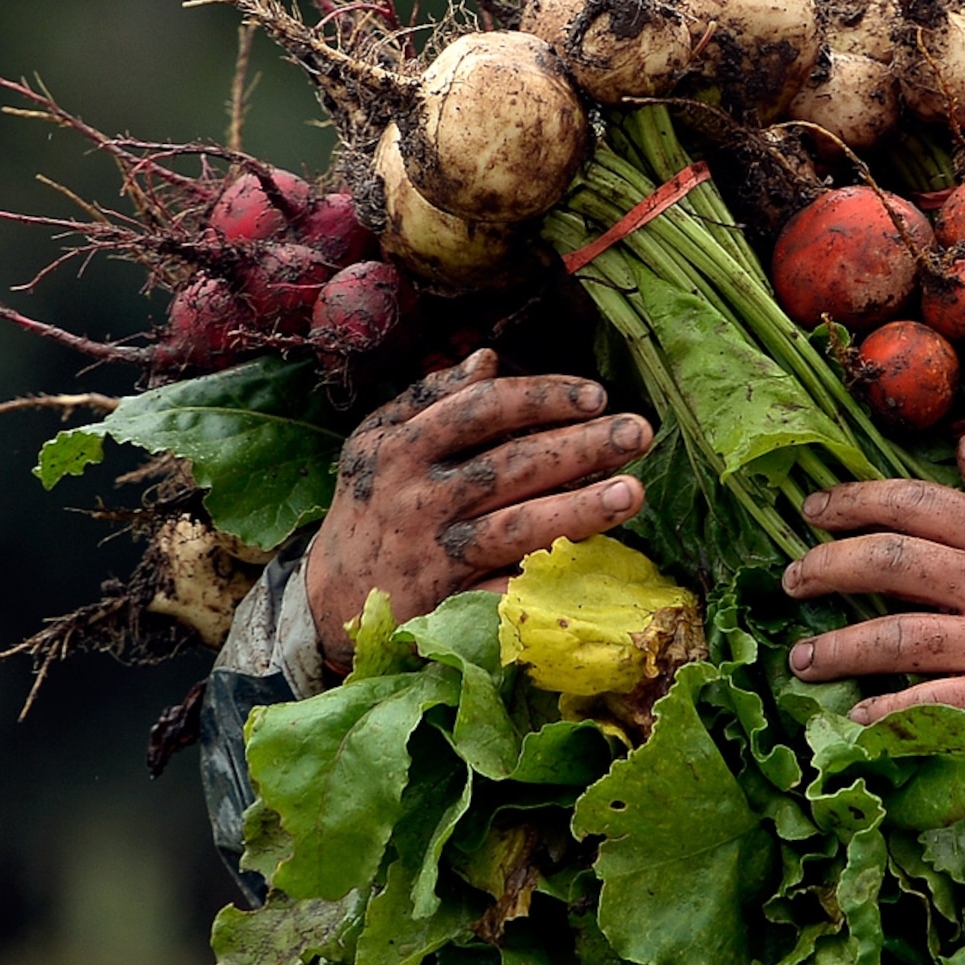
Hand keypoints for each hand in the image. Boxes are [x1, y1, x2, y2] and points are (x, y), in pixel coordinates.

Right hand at [305, 348, 654, 671]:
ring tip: (634, 492)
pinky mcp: (446, 605)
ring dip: (578, 510)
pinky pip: (505, 590)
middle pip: (508, 466)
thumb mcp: (379, 445)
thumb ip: (432, 399)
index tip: (597, 396)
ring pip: (514, 528)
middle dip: (578, 447)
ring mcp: (432, 554)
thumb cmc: (372, 508)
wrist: (326, 601)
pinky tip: (594, 566)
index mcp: (399, 448)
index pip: (479, 410)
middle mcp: (415, 498)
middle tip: (638, 432)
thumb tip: (488, 359)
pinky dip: (546, 579)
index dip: (541, 399)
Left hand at [780, 440, 964, 752]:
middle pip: (885, 563)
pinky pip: (929, 704)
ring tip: (802, 660)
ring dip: (837, 649)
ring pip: (893, 636)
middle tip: (789, 581)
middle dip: (825, 568)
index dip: (853, 502)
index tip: (814, 509)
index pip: (912, 503)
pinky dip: (886, 713)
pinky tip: (856, 719)